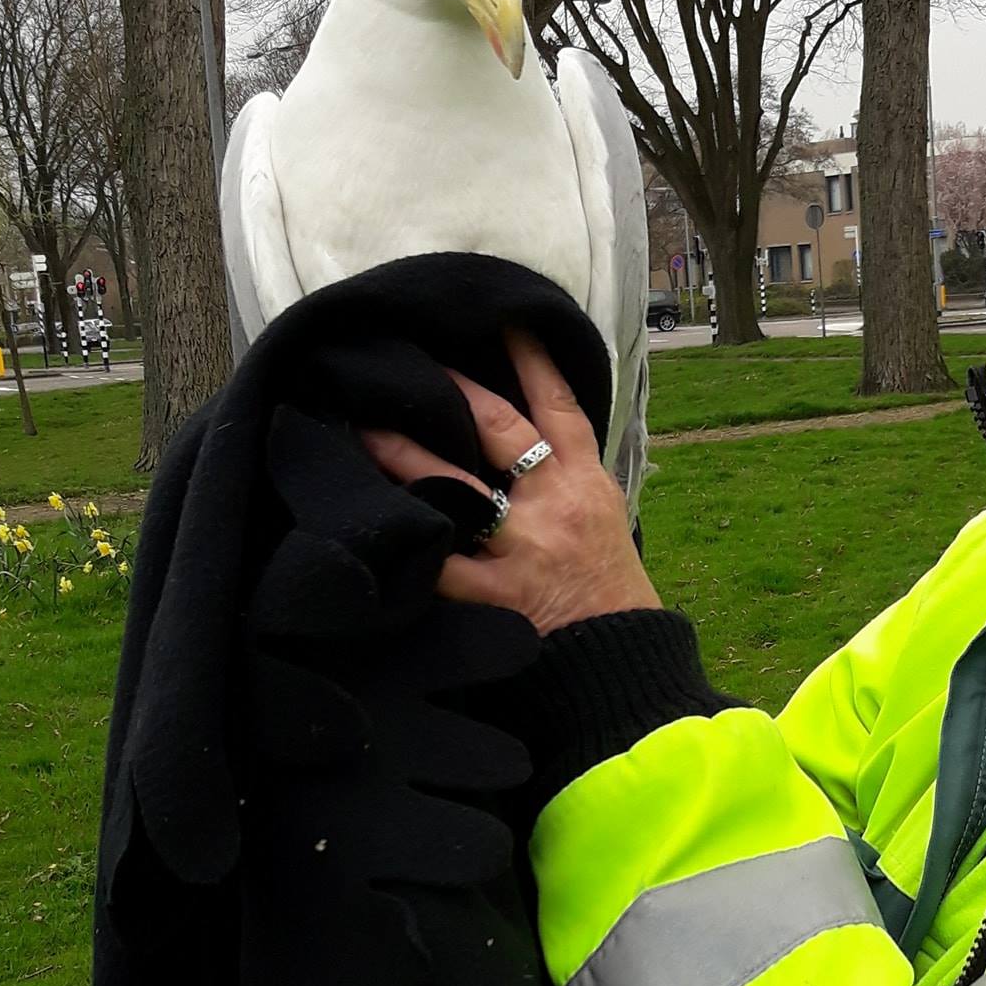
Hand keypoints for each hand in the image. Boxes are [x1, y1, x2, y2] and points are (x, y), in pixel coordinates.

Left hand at [358, 331, 659, 636]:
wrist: (622, 664)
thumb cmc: (611, 593)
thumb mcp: (606, 520)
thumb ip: (568, 480)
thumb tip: (529, 442)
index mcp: (586, 483)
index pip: (560, 407)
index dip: (533, 360)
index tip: (505, 321)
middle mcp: (553, 505)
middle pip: (498, 428)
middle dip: (452, 391)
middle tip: (409, 362)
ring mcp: (522, 548)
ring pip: (456, 485)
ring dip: (405, 455)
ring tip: (363, 429)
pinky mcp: (495, 595)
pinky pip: (440, 562)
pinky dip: (410, 541)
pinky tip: (372, 521)